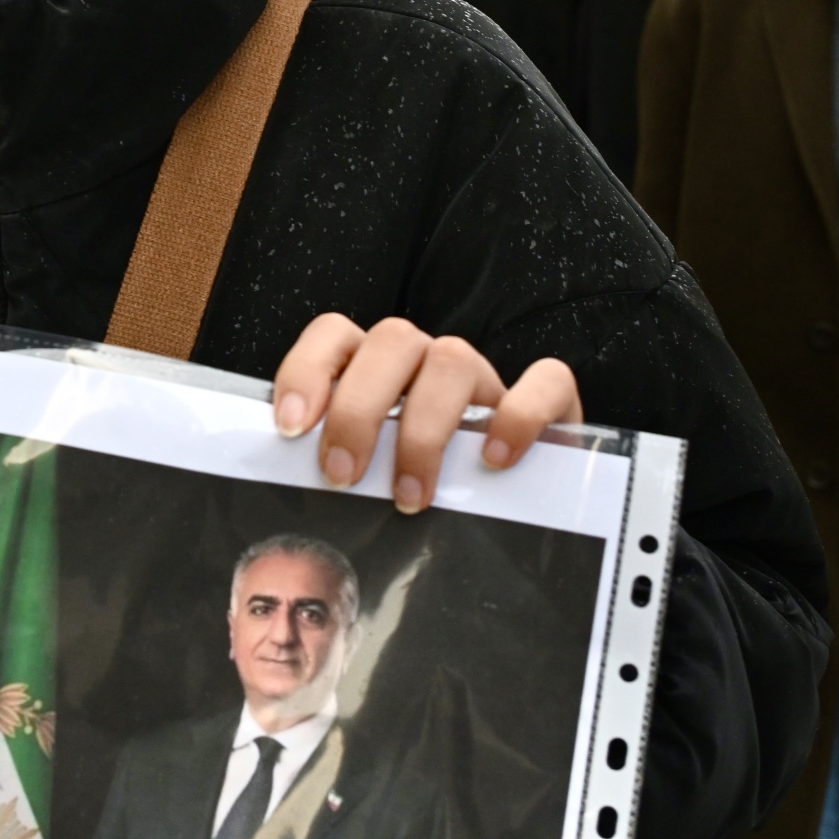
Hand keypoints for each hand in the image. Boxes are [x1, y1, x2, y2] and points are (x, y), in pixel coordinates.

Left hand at [271, 314, 581, 514]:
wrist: (520, 502)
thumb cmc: (425, 490)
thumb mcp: (373, 476)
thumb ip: (339, 466)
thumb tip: (290, 489)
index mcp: (376, 369)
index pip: (335, 335)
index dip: (307, 370)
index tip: (290, 426)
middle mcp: (427, 361)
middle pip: (391, 341)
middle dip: (359, 409)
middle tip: (342, 474)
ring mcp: (485, 377)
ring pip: (453, 359)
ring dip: (423, 428)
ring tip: (409, 495)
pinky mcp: (549, 401)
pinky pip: (545, 382)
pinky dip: (519, 416)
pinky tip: (495, 461)